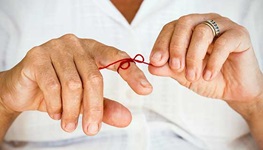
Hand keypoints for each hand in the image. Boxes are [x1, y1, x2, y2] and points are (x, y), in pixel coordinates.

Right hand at [0, 34, 151, 134]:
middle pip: (94, 77)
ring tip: (69, 124)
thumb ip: (105, 107)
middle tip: (91, 130)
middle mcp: (75, 44)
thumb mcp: (84, 100)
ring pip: (73, 84)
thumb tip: (127, 118)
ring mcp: (55, 47)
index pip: (117, 57)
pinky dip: (56, 105)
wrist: (22, 87)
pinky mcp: (37, 56)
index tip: (146, 90)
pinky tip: (55, 113)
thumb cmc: (57, 90)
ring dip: (73, 110)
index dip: (132, 73)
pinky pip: (52, 84)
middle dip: (94, 108)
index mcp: (92, 49)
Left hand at [149, 13, 262, 117]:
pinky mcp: (239, 35)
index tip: (156, 61)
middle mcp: (204, 22)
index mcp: (189, 29)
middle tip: (176, 68)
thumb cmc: (207, 78)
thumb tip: (151, 65)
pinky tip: (208, 76)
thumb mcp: (182, 75)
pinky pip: (224, 43)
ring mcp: (223, 26)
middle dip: (176, 47)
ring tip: (193, 76)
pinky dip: (213, 62)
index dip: (161, 43)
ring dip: (194, 57)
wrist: (233, 89)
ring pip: (202, 32)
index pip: (170, 28)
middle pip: (184, 24)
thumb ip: (168, 68)